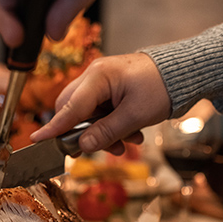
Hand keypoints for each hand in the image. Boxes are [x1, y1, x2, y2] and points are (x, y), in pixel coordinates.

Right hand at [30, 53, 171, 154]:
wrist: (184, 73)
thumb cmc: (162, 87)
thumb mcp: (135, 115)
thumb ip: (106, 132)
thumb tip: (82, 146)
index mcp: (98, 77)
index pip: (70, 107)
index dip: (54, 127)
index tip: (37, 140)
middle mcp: (96, 76)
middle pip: (74, 110)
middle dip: (86, 133)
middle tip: (100, 148)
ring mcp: (103, 83)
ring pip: (88, 114)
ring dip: (103, 133)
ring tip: (126, 143)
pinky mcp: (111, 90)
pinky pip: (101, 112)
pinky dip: (112, 126)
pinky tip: (132, 134)